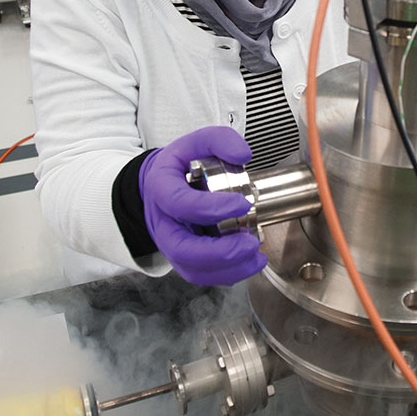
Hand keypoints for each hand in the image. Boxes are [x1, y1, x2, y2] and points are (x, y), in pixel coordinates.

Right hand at [139, 126, 265, 285]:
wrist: (163, 184)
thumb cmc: (181, 166)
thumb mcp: (197, 142)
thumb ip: (220, 140)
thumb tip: (242, 154)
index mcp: (161, 189)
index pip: (180, 204)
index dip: (211, 208)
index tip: (242, 203)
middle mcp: (163, 223)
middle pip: (182, 249)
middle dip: (219, 253)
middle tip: (249, 243)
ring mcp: (171, 244)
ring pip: (192, 269)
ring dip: (227, 269)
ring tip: (255, 257)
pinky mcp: (184, 258)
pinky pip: (201, 275)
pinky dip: (227, 275)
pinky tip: (249, 262)